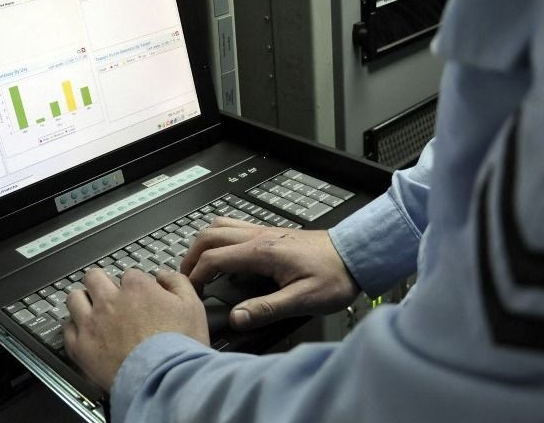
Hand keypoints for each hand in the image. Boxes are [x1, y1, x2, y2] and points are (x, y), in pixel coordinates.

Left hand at [64, 268, 208, 390]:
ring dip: (82, 300)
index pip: (129, 274)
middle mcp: (110, 301)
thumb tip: (164, 276)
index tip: (138, 296)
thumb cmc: (179, 346)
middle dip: (101, 283)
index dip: (134, 285)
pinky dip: (73, 327)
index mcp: (137, 288)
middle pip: (94, 278)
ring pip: (74, 298)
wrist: (163, 379)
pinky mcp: (80, 347)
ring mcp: (91, 323)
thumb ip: (177, 282)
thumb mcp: (192, 306)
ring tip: (90, 309)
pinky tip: (82, 332)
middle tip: (109, 295)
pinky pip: (66, 329)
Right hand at [181, 217, 359, 330]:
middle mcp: (260, 236)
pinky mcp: (272, 234)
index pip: (213, 258)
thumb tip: (237, 318)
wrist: (357, 255)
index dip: (195, 276)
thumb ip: (267, 309)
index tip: (190, 293)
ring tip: (199, 265)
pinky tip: (226, 256)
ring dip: (204, 243)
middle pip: (209, 235)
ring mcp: (265, 231)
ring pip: (221, 226)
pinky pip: (236, 227)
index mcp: (262, 251)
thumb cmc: (336, 276)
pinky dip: (220, 238)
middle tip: (186, 277)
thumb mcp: (302, 300)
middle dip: (191, 256)